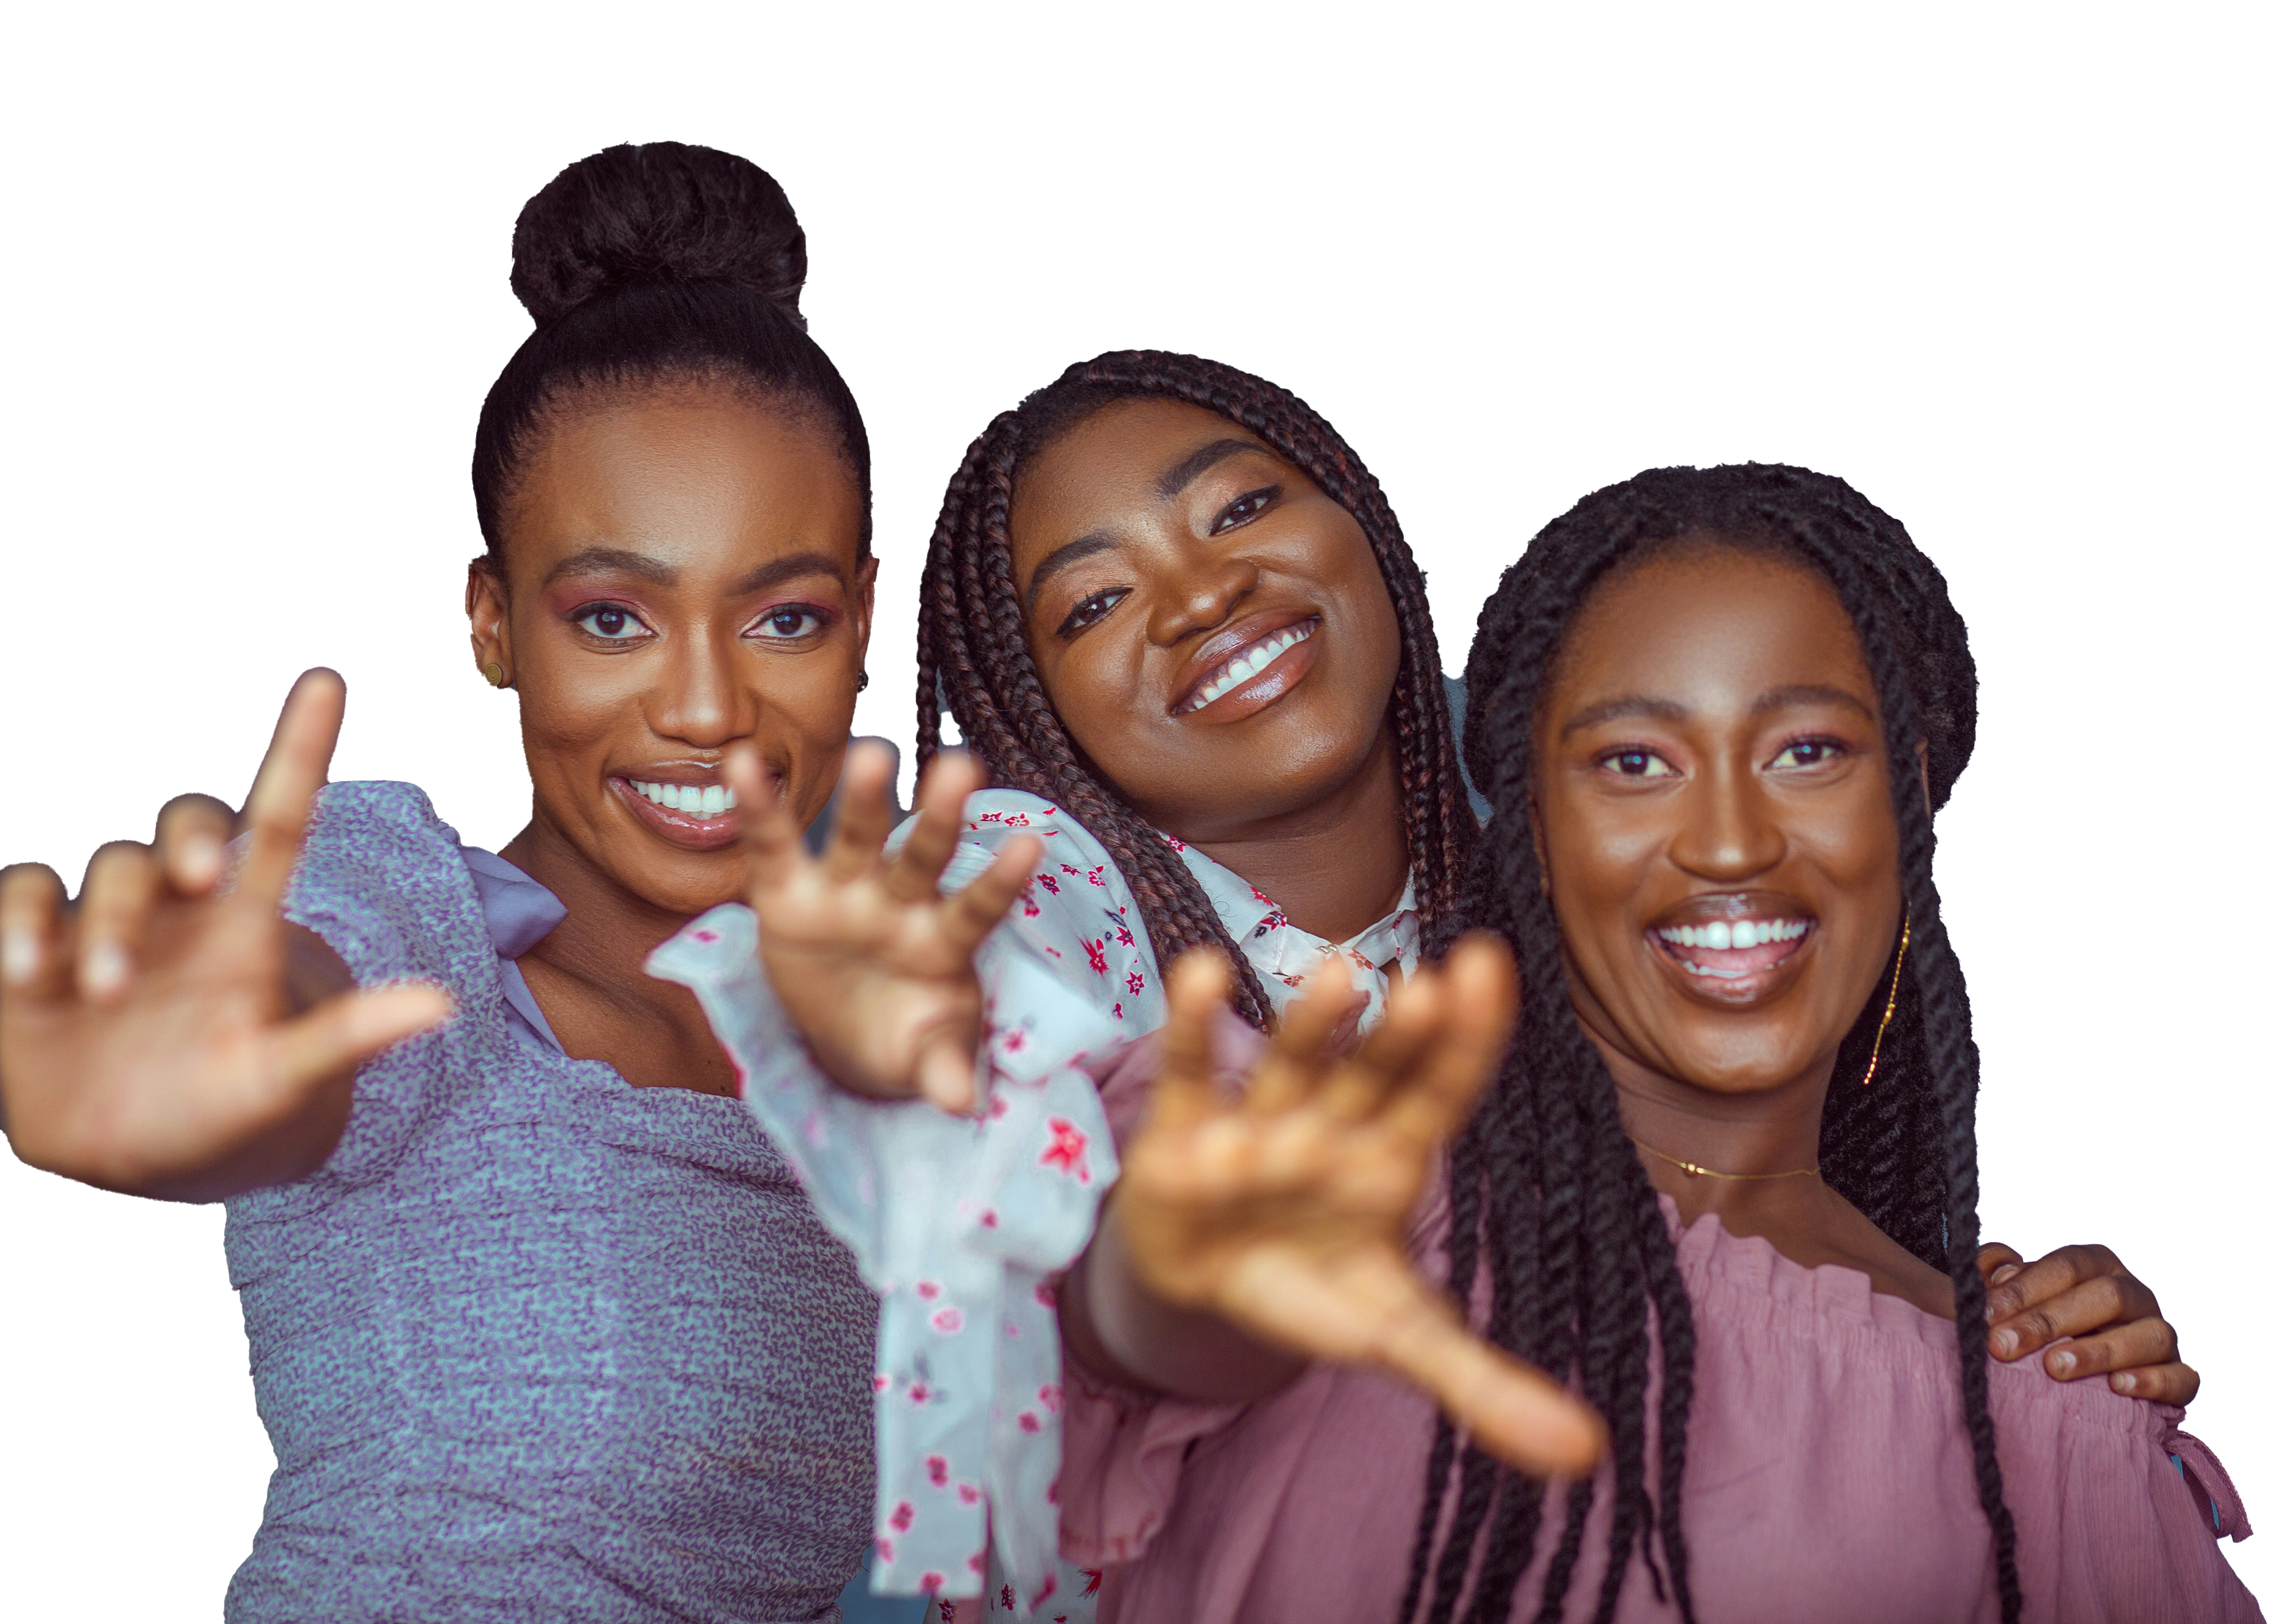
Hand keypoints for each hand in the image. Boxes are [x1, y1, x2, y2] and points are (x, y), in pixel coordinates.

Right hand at [0, 667, 452, 1200]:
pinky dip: (18, 926)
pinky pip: (20, 904)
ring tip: (106, 992)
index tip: (328, 683)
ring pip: (106, 874)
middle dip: (189, 842)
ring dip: (106, 925)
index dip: (301, 749)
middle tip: (201, 878)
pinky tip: (27, 975)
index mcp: (247, 927)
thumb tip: (444, 1003)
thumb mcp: (287, 1077)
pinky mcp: (37, 958)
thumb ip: (351, 1036)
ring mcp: (107, 931)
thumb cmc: (227, 1111)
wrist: (140, 1156)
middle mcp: (180, 913)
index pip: (281, 817)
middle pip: (185, 832)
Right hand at [729, 738, 1039, 1114]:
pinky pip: (772, 846)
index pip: (977, 910)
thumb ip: (943, 1069)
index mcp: (941, 944)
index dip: (1000, 883)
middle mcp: (898, 906)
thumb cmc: (904, 1035)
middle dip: (940, 819)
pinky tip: (741, 764)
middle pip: (923, 858)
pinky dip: (757, 807)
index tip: (1034, 844)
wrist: (845, 1036)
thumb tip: (964, 1103)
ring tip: (875, 754)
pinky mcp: (787, 893)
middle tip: (962, 768)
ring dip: (867, 800)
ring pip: (859, 839)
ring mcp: (844, 893)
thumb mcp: (925, 1056)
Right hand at [1116, 938, 1603, 1478]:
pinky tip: (1202, 972)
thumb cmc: (1314, 1285)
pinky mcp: (1185, 1130)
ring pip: (1292, 1064)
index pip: (1440, 1091)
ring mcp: (1260, 1119)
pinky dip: (1191, 1024)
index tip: (1487, 968)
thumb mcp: (1397, 1336)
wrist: (1206, 1287)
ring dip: (1312, 1025)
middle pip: (1373, 1073)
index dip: (1467, 1037)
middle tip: (1427, 989)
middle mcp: (1333, 1122)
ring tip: (1339, 975)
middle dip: (1398, 1036)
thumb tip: (1587, 1456)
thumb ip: (1483, 1386)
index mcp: (1392, 1157)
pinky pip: (1191, 1071)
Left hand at [1978, 1240, 2197, 1403]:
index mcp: (2096, 1266)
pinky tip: (2118, 1388)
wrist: (2084, 1380)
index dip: (2024, 1289)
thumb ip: (1997, 1277)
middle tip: (2002, 1346)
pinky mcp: (2179, 1375)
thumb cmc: (2041, 1327)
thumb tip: (1996, 1270)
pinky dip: (2154, 1382)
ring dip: (2099, 1351)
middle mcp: (2135, 1293)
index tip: (1985, 1314)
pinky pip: (2182, 1377)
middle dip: (2049, 1321)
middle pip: (2104, 1296)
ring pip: (2148, 1334)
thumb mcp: (2014, 1298)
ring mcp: (2160, 1333)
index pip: (2066, 1267)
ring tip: (2055, 1368)